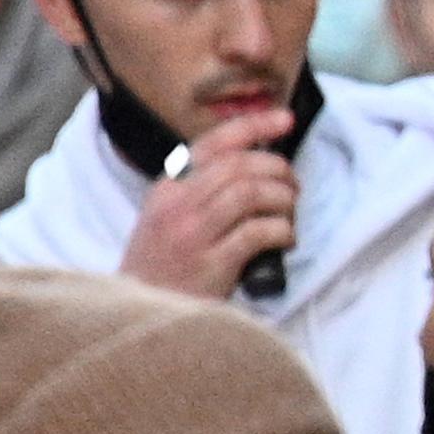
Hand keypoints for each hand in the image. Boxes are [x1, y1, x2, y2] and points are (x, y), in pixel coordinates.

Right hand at [117, 103, 301, 297]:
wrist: (139, 314)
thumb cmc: (162, 269)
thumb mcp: (166, 220)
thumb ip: (200, 193)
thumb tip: (254, 170)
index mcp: (168, 188)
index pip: (214, 143)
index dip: (254, 126)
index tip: (285, 119)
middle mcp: (177, 204)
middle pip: (239, 166)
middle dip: (278, 169)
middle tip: (294, 186)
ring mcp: (192, 234)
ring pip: (250, 193)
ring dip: (282, 199)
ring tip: (290, 214)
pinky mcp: (211, 264)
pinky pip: (258, 232)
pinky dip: (282, 231)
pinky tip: (286, 240)